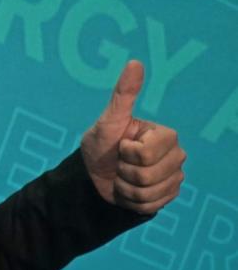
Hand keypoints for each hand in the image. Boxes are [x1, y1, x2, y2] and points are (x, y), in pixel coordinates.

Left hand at [80, 60, 185, 214]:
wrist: (92, 176)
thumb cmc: (100, 145)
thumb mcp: (108, 121)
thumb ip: (123, 94)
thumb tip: (135, 62)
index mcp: (166, 136)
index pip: (147, 154)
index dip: (126, 153)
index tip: (121, 146)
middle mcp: (176, 155)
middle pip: (148, 176)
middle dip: (124, 172)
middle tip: (119, 163)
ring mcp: (174, 177)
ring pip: (149, 193)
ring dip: (125, 188)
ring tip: (121, 177)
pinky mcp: (168, 196)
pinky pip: (151, 206)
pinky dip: (131, 201)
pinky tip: (127, 190)